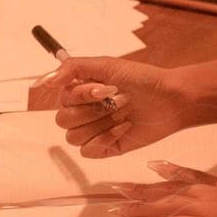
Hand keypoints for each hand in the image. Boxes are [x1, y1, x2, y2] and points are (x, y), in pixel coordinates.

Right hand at [43, 56, 197, 157]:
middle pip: (63, 120)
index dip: (82, 96)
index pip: (62, 100)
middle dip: (93, 111)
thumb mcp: (107, 65)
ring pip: (73, 138)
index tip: (106, 88)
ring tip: (123, 113)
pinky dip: (106, 138)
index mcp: (80, 91)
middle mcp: (83, 111)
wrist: (171, 99)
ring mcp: (93, 131)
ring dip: (100, 124)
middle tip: (118, 100)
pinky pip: (89, 151)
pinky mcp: (106, 148)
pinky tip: (125, 127)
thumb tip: (45, 82)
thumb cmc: (142, 79)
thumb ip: (73, 68)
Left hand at [114, 162, 216, 216]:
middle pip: (169, 190)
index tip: (151, 167)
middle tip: (117, 188)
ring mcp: (208, 211)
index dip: (169, 172)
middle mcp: (211, 195)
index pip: (190, 175)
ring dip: (141, 208)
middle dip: (142, 190)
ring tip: (118, 208)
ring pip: (166, 207)